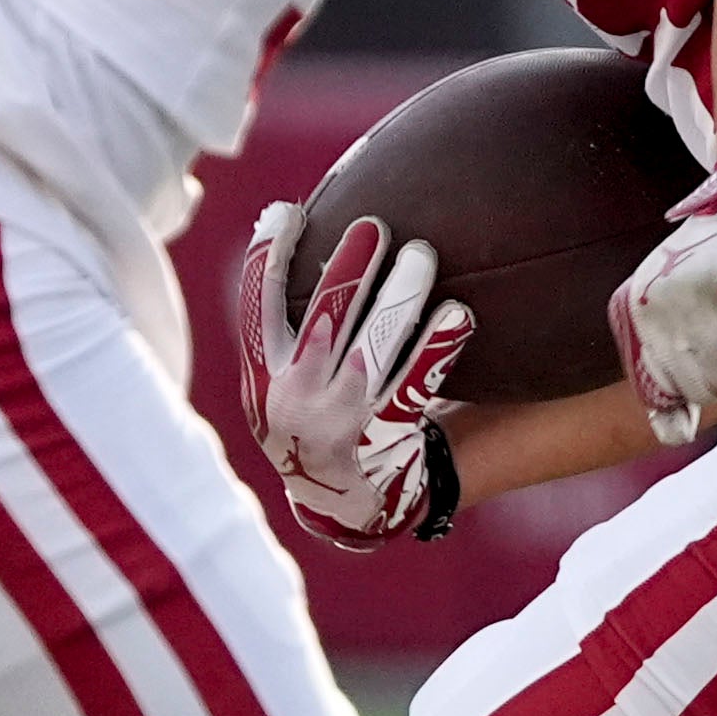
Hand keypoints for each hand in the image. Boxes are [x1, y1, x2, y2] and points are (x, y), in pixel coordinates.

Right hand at [232, 203, 474, 549]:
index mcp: (263, 378)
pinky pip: (415, 384)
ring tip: (421, 255)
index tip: (289, 210)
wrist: (346, 505)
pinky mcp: (385, 438)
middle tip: (375, 224)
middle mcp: (294, 400)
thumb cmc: (317, 420)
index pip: (257, 305)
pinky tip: (459, 312)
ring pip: (372, 348)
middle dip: (348, 267)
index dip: (269, 254)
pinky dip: (437, 346)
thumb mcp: (283, 384)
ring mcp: (340, 422)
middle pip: (322, 318)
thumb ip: (287, 330)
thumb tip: (292, 233)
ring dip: (399, 296)